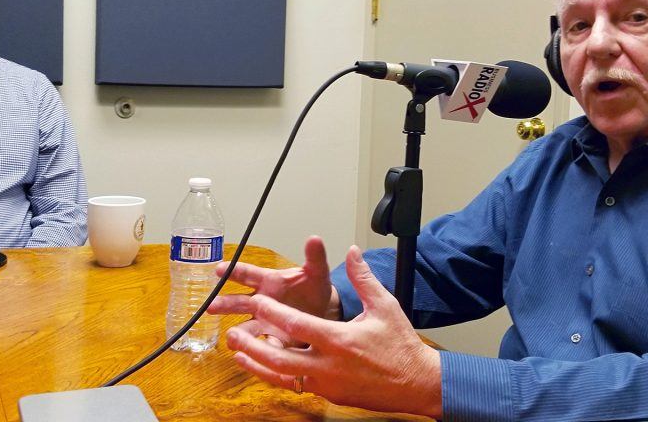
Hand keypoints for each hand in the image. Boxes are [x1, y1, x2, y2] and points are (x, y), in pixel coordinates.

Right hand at [209, 236, 338, 347]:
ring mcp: (263, 322)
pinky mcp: (272, 341)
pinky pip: (262, 346)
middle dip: (224, 304)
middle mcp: (260, 302)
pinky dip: (258, 350)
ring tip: (231, 338)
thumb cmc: (313, 289)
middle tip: (212, 306)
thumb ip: (314, 258)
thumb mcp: (316, 273)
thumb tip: (315, 238)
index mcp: (268, 281)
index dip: (233, 271)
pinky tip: (253, 355)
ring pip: (245, 328)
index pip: (247, 274)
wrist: (324, 313)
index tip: (219, 269)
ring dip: (238, 333)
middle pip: (238, 302)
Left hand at [220, 246, 442, 417]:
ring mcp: (327, 384)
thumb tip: (352, 253)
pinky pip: (294, 386)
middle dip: (253, 346)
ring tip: (237, 351)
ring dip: (257, 364)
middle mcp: (329, 365)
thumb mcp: (385, 305)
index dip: (273, 313)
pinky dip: (274, 377)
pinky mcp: (328, 395)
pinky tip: (261, 369)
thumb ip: (363, 278)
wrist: (416, 383)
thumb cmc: (400, 345)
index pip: (298, 325)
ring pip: (282, 376)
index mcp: (341, 340)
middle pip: (280, 358)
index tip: (256, 301)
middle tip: (232, 334)